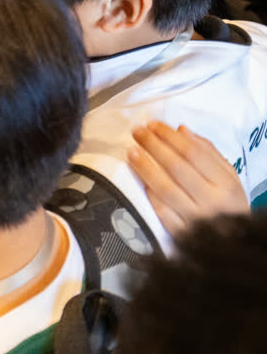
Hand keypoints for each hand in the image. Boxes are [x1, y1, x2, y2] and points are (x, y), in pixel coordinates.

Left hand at [127, 121, 247, 236]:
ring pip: (165, 189)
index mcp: (226, 184)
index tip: (153, 124)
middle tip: (137, 132)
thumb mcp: (228, 176)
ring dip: (144, 167)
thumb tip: (181, 130)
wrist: (234, 241)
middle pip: (176, 167)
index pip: (193, 153)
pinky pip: (161, 211)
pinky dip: (149, 194)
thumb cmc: (227, 202)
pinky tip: (139, 180)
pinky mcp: (181, 234)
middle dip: (153, 146)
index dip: (169, 136)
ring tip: (131, 152)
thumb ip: (208, 152)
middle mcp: (212, 201)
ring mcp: (196, 219)